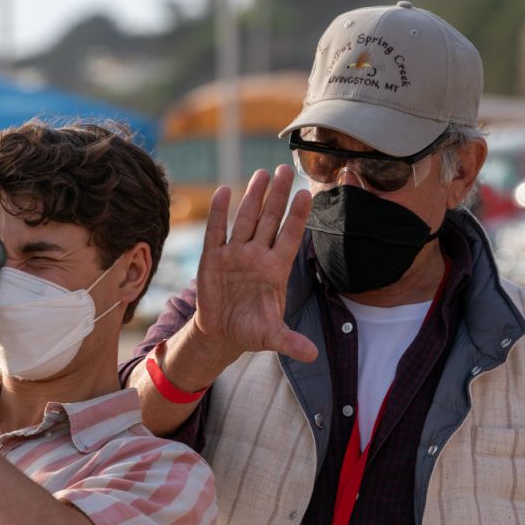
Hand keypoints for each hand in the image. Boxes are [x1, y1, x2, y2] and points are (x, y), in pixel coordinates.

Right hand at [194, 164, 317, 362]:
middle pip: (270, 220)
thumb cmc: (251, 330)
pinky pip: (217, 232)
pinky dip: (219, 213)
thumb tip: (312, 355)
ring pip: (246, 220)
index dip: (297, 217)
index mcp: (275, 270)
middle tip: (285, 169)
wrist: (221, 333)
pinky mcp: (212, 258)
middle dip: (277, 196)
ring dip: (253, 197)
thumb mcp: (272, 338)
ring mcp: (235, 254)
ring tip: (262, 173)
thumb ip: (290, 341)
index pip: (290, 237)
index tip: (306, 194)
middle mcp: (257, 256)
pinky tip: (224, 191)